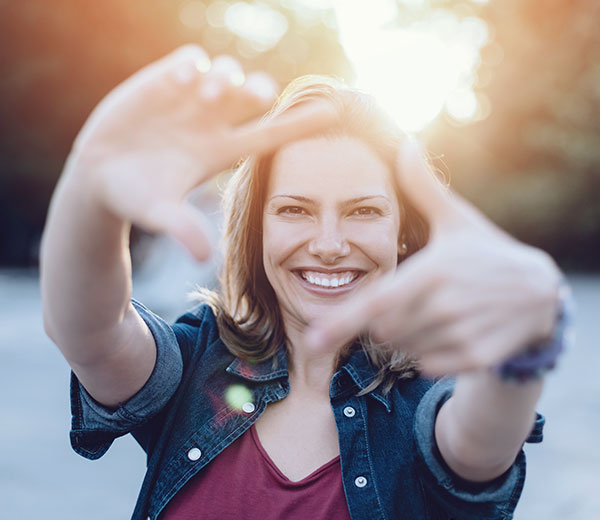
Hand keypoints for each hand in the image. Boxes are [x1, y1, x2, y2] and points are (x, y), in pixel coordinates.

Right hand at [67, 45, 334, 259]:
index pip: (271, 134)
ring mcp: (188, 100)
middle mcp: (212, 122)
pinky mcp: (162, 82)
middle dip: (260, 91)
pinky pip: (190, 62)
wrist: (98, 176)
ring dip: (226, 79)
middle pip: (253, 97)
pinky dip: (193, 65)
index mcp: (221, 151)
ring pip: (226, 74)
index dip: (301, 124)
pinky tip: (185, 78)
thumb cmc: (135, 198)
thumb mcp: (158, 214)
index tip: (333, 112)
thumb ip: (181, 230)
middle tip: (256, 98)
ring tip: (209, 95)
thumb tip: (203, 257)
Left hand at [306, 139, 561, 375]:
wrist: (541, 291)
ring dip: (405, 335)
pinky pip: (428, 364)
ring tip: (432, 312)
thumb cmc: (487, 251)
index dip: (341, 321)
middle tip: (410, 299)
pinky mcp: (475, 357)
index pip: (376, 303)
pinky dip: (426, 352)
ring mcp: (462, 334)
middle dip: (382, 319)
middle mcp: (444, 306)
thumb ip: (423, 186)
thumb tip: (405, 143)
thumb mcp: (456, 218)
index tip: (312, 339)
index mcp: (432, 271)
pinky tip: (445, 330)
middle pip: (383, 329)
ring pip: (403, 348)